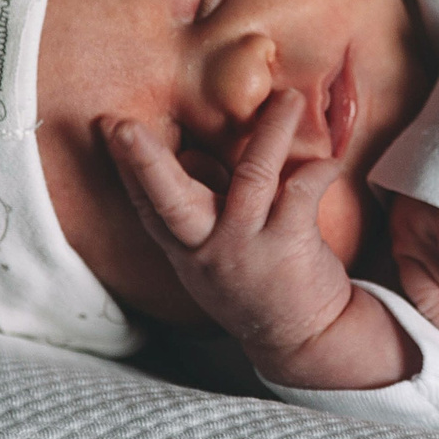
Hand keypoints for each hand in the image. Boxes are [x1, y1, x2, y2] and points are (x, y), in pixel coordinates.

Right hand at [107, 91, 396, 384]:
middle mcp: (208, 248)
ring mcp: (247, 246)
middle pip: (169, 200)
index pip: (147, 205)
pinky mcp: (288, 244)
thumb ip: (202, 207)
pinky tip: (329, 161)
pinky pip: (302, 191)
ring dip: (271, 132)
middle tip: (122, 127)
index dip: (127, 167)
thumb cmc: (258, 285)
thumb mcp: (213, 255)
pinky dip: (318, 169)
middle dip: (145, 162)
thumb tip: (195, 155)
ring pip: (253, 177)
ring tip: (288, 98)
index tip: (110, 127)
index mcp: (186, 249)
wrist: (304, 340)